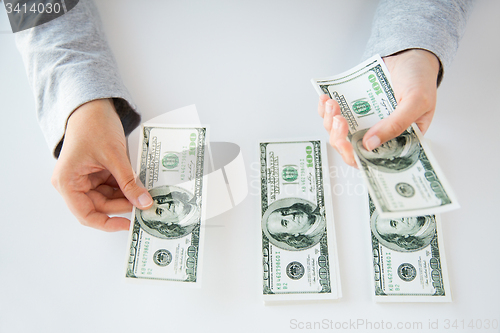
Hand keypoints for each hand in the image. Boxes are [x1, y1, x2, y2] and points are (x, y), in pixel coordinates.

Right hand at [51, 99, 152, 230]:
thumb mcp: (114, 156)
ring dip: (127, 198)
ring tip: (146, 196)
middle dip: (123, 206)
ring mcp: (86, 179)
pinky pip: (113, 188)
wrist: (94, 105)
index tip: (128, 225)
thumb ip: (128, 182)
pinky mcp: (97, 173)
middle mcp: (73, 183)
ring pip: (108, 199)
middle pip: (100, 207)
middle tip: (146, 206)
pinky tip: (141, 188)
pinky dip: (126, 188)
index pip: (85, 215)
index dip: (107, 223)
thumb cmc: (94, 125)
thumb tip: (144, 203)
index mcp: (67, 182)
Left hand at [318, 49, 439, 166]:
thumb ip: (396, 124)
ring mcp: (364, 121)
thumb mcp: (415, 102)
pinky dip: (327, 109)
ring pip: (339, 132)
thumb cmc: (420, 78)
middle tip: (339, 120)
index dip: (355, 157)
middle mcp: (379, 134)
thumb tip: (369, 144)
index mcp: (398, 140)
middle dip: (339, 137)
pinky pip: (335, 114)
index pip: (372, 160)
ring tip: (333, 104)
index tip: (346, 145)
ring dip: (331, 121)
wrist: (410, 54)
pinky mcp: (354, 108)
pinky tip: (325, 99)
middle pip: (350, 148)